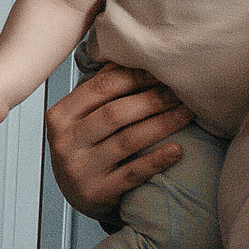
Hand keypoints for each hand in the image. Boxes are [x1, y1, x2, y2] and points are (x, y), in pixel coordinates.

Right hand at [44, 63, 192, 222]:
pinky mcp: (97, 193)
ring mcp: (80, 169)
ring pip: (128, 140)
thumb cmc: (86, 146)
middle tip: (181, 92)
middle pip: (116, 113)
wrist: (79, 194)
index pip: (101, 87)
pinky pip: (133, 173)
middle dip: (154, 99)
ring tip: (188, 113)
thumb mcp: (81, 117)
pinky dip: (157, 160)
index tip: (163, 71)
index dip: (136, 76)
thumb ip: (99, 89)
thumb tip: (126, 53)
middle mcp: (66, 142)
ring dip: (163, 124)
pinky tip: (178, 150)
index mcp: (60, 115)